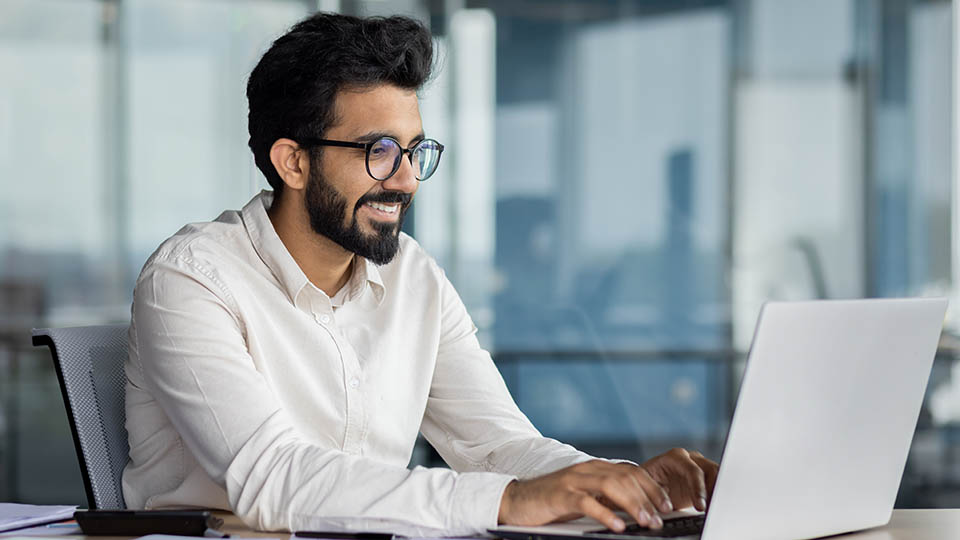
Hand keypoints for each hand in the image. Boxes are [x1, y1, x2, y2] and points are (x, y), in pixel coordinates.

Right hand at [497, 450, 717, 531]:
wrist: (517, 500)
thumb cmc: (552, 501)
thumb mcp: (584, 497)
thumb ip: (606, 498)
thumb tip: (635, 509)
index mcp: (595, 468)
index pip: (631, 472)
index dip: (651, 488)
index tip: (666, 505)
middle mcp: (587, 470)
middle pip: (626, 477)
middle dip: (647, 497)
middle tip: (660, 517)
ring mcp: (573, 481)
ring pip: (611, 486)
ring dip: (633, 505)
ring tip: (645, 522)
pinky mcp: (561, 495)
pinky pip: (587, 503)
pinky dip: (605, 514)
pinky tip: (617, 525)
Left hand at [640, 448, 717, 512]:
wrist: (646, 483)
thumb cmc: (644, 482)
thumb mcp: (647, 486)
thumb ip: (657, 493)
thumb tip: (666, 506)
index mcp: (675, 457)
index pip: (693, 470)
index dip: (699, 488)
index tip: (700, 506)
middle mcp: (690, 459)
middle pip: (711, 471)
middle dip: (714, 491)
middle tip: (713, 509)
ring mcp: (698, 467)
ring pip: (717, 477)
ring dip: (718, 493)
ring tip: (715, 511)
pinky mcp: (704, 479)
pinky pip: (717, 485)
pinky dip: (717, 497)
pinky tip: (714, 508)